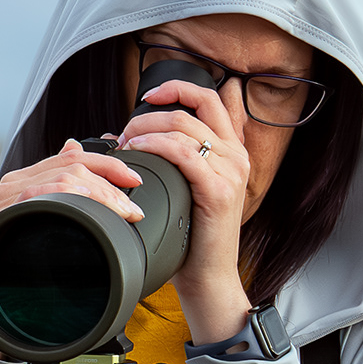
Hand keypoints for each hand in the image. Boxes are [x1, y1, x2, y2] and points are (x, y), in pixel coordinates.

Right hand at [0, 137, 159, 358]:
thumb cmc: (13, 261)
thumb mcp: (38, 218)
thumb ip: (55, 183)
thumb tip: (74, 146)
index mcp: (23, 180)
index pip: (71, 156)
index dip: (107, 163)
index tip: (132, 179)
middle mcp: (14, 183)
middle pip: (73, 163)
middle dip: (111, 180)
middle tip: (131, 204)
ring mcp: (9, 196)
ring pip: (66, 175)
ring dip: (103, 193)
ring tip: (122, 212)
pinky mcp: (7, 211)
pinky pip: (46, 192)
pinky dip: (76, 197)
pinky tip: (94, 210)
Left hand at [115, 71, 253, 343]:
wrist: (207, 276)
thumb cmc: (189, 234)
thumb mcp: (184, 187)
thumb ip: (172, 157)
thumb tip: (127, 134)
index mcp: (231, 149)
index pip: (212, 97)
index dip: (178, 87)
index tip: (147, 96)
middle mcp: (236, 155)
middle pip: (197, 104)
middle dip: (154, 109)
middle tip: (127, 130)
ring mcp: (231, 172)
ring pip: (185, 126)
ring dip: (147, 128)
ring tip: (126, 144)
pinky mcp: (219, 191)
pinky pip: (184, 153)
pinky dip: (156, 146)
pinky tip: (137, 151)